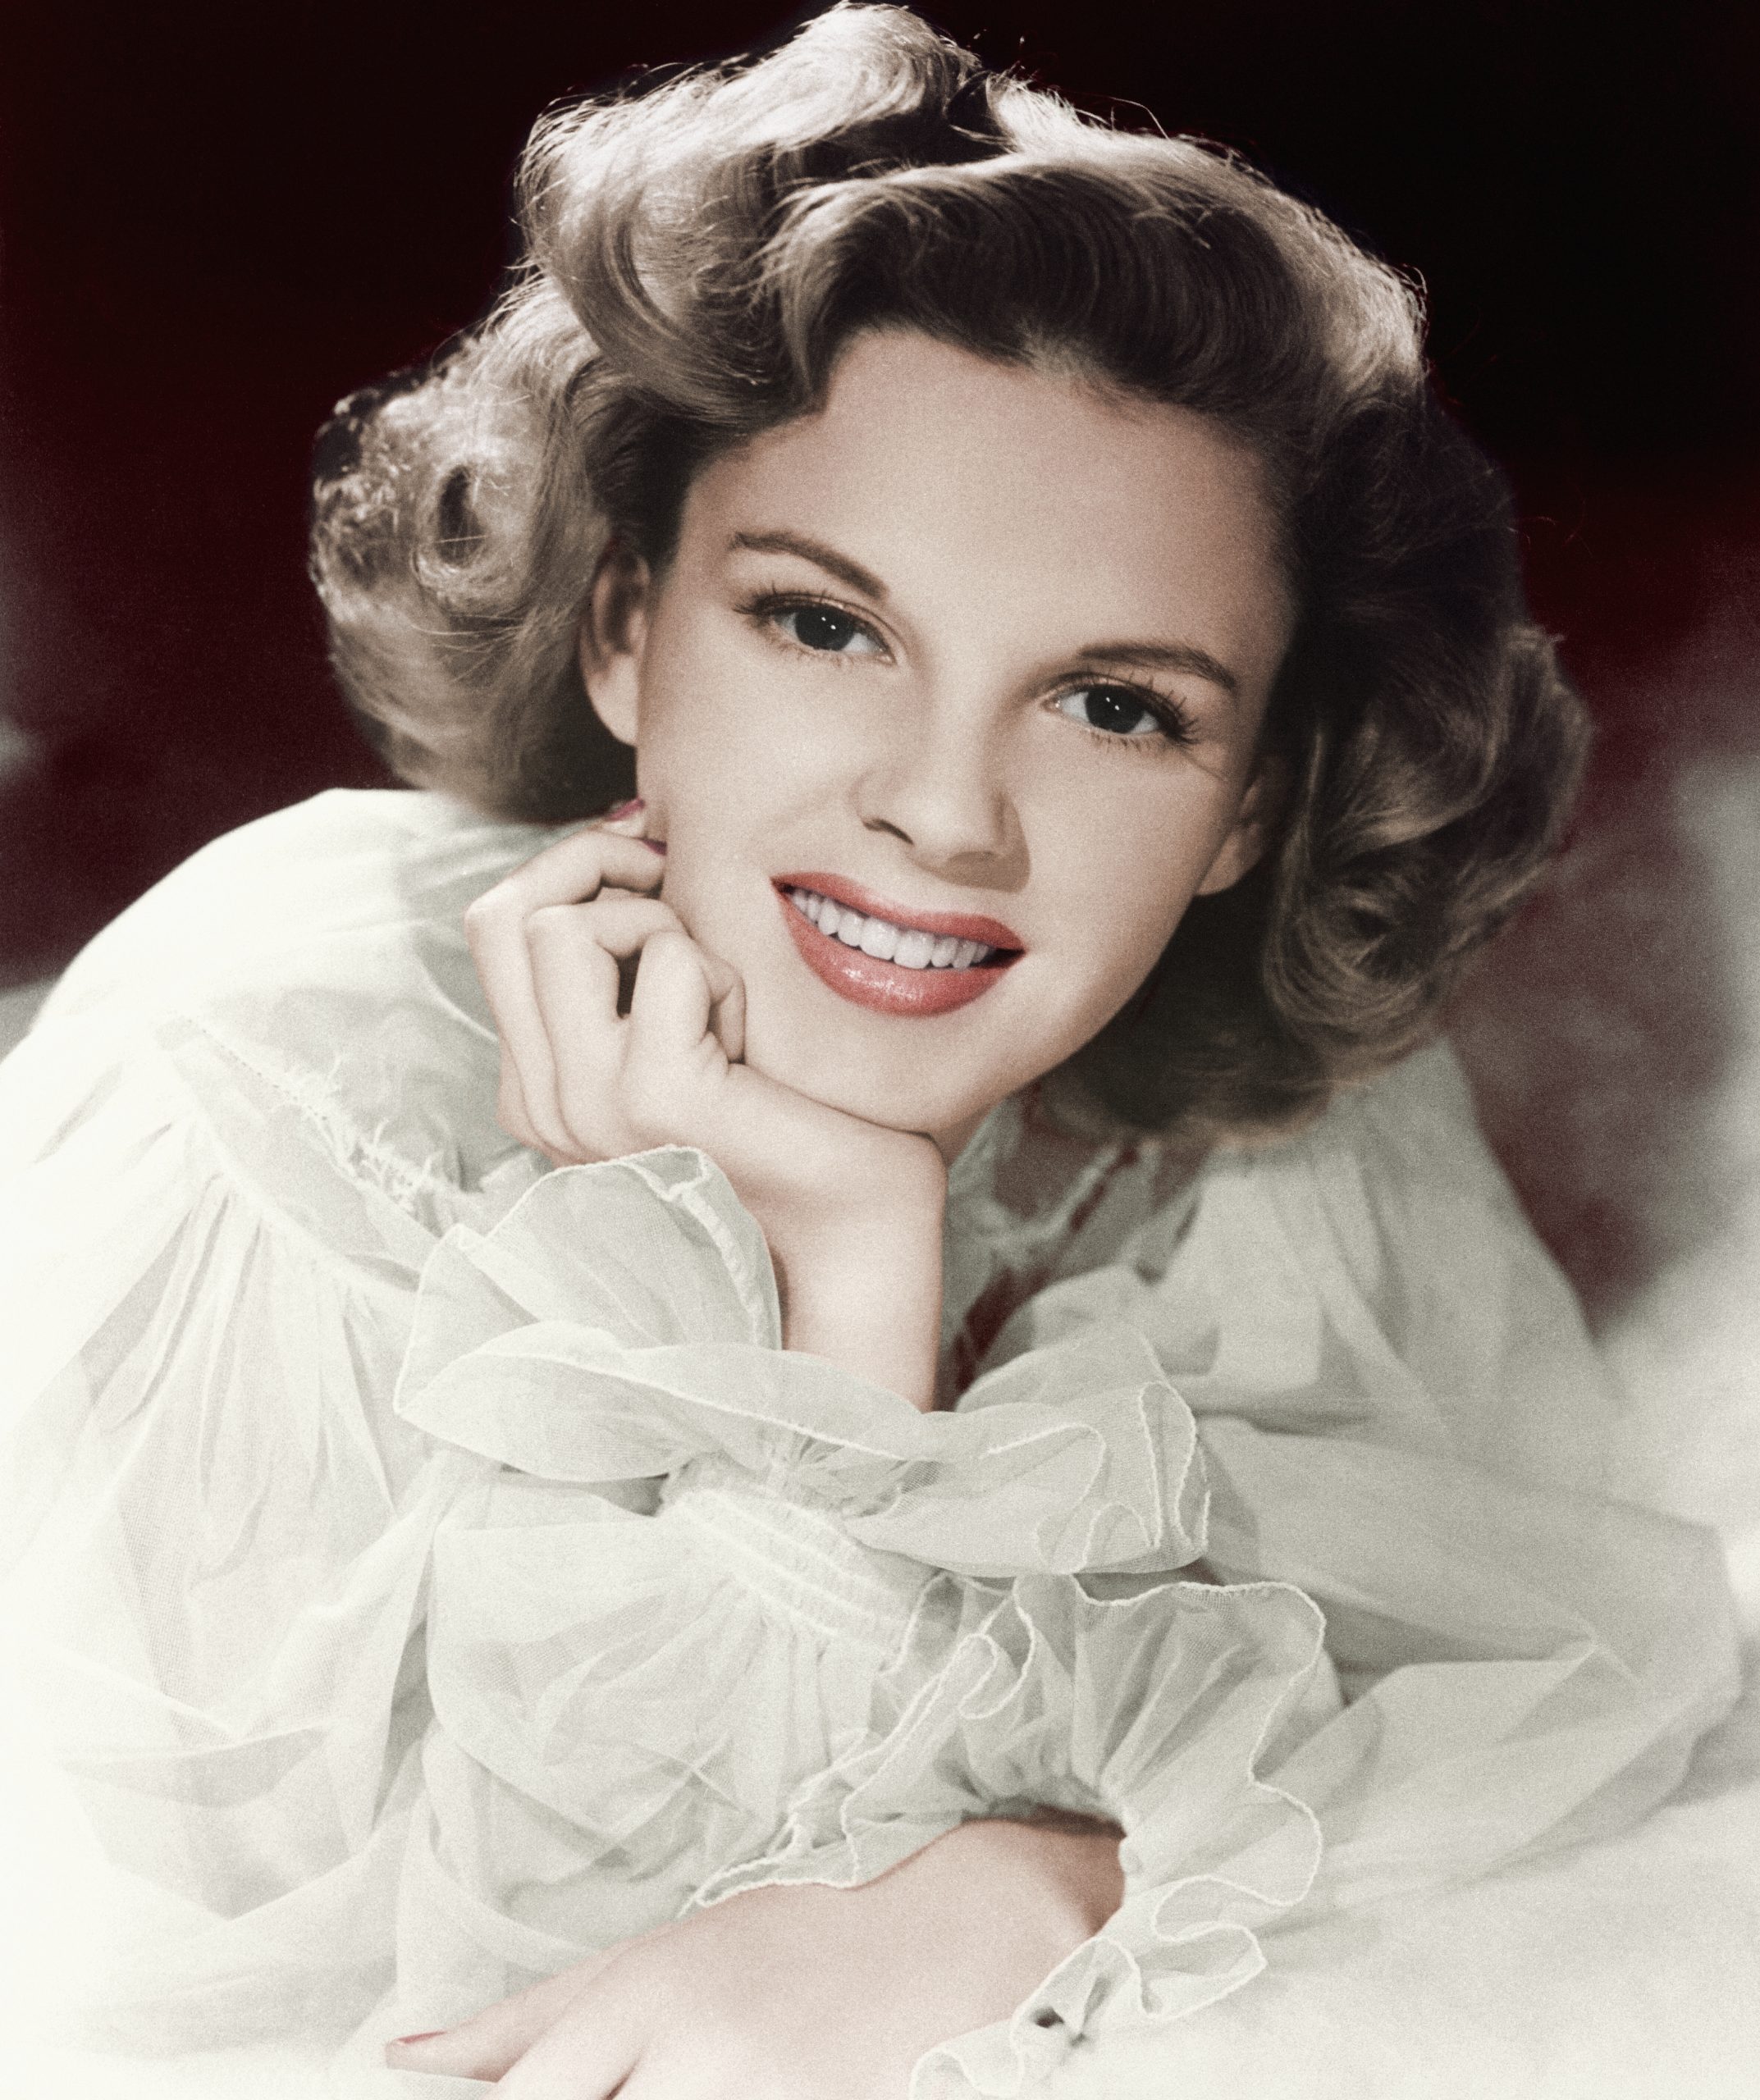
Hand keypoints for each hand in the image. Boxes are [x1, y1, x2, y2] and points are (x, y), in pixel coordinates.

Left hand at [385, 1818, 1124, 2095]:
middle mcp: (689, 2055)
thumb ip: (526, 2018)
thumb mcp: (649, 1960)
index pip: (526, 2095)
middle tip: (576, 2097)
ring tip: (651, 2086)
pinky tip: (695, 2099)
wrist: (938, 1947)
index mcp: (640, 1995)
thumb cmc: (779, 1946)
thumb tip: (406, 2056)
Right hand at [464, 806, 947, 1404]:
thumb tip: (631, 825)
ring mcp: (589, 1105)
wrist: (858, 1232)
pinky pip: (663, 955)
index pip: (497, 927)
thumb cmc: (795, 1119)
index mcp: (541, 1087)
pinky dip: (721, 969)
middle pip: (502, 914)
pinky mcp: (654, 1096)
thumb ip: (633, 956)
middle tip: (676, 883)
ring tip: (717, 991)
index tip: (658, 872)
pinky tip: (754, 1038)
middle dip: (593, 864)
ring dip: (656, 923)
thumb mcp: (692, 1024)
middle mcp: (545, 1103)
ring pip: (559, 925)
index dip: (579, 871)